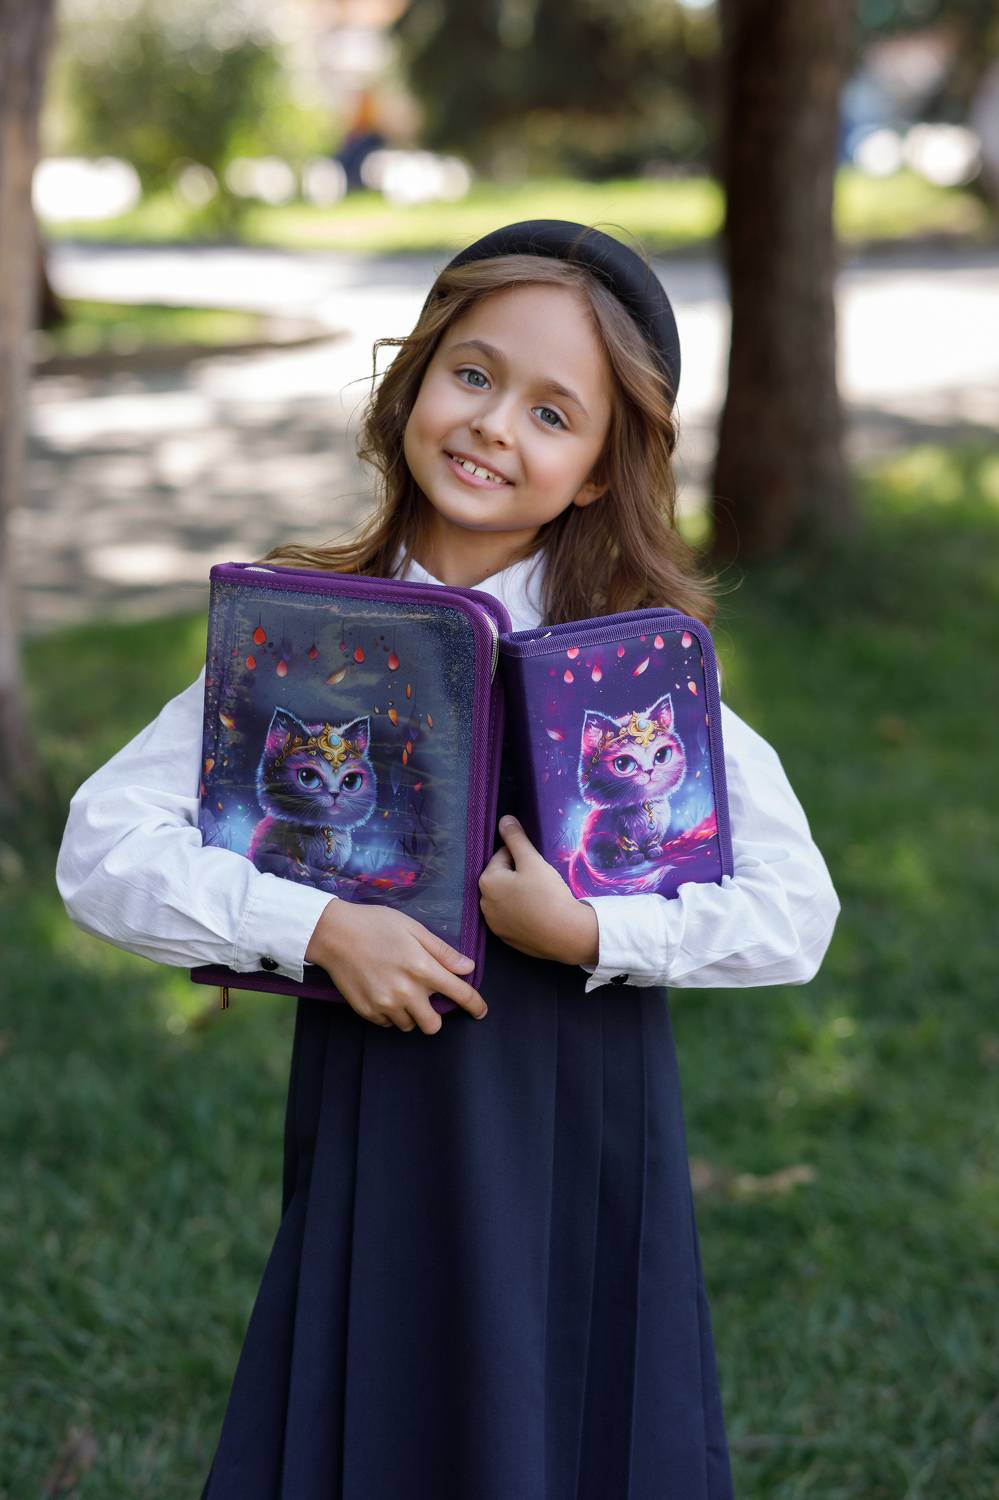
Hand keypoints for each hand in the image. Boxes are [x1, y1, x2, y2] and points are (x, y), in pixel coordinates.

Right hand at [305, 901, 487, 1034]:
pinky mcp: (367, 1011)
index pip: (459, 994)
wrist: (334, 934)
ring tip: (401, 990)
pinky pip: (388, 1023)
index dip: (475, 1004)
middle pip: (433, 1025)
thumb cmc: (376, 925)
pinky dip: (391, 1013)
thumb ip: (442, 952)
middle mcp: (406, 992)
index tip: (480, 1011)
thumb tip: (468, 968)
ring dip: (412, 1014)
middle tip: (427, 999)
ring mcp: (385, 1005)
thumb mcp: (414, 929)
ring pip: (410, 1025)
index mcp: (422, 969)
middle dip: (435, 1015)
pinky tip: (384, 992)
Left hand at [478, 816, 598, 964]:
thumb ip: (516, 838)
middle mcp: (484, 903)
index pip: (502, 856)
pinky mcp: (506, 938)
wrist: (565, 934)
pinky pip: (512, 917)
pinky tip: (538, 914)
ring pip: (507, 898)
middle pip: (502, 878)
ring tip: (541, 898)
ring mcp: (494, 924)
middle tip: (541, 882)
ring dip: (519, 894)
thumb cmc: (547, 894)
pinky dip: (522, 913)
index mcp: (487, 881)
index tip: (537, 867)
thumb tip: (504, 819)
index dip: (522, 857)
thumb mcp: (532, 860)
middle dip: (518, 876)